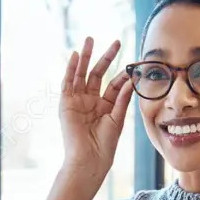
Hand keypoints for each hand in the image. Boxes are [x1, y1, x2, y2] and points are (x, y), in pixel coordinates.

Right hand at [59, 37, 134, 180]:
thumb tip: (131, 79)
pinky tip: (74, 55)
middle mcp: (90, 101)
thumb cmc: (104, 145)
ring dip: (85, 57)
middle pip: (97, 74)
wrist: (89, 160)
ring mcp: (77, 101)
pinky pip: (67, 83)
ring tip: (89, 39)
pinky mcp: (66, 104)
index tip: (133, 62)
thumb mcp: (117, 119)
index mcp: (104, 106)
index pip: (114, 85)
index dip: (123, 73)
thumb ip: (122, 98)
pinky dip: (70, 69)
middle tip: (116, 41)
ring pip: (81, 74)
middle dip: (106, 57)